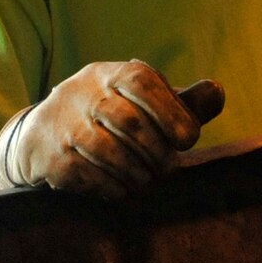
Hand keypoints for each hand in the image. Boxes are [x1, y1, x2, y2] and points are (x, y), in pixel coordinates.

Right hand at [0, 61, 225, 197]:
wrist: (44, 134)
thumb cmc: (112, 115)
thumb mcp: (145, 102)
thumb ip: (184, 102)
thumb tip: (217, 93)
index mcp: (112, 75)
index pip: (142, 83)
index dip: (171, 112)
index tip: (189, 139)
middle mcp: (85, 94)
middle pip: (129, 122)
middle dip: (157, 151)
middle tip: (169, 167)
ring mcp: (66, 125)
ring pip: (109, 152)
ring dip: (138, 173)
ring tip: (149, 180)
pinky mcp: (53, 157)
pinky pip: (90, 176)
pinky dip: (115, 187)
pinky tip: (124, 187)